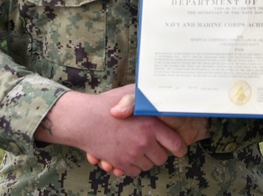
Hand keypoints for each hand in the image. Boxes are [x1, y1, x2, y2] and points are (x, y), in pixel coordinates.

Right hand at [86, 91, 208, 175]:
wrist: (82, 119)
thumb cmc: (107, 103)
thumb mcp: (131, 92)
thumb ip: (148, 97)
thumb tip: (164, 95)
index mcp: (151, 124)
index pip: (176, 144)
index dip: (180, 148)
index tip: (179, 148)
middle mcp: (144, 142)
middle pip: (162, 158)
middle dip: (159, 153)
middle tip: (155, 145)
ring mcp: (132, 154)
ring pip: (148, 165)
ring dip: (146, 159)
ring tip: (139, 147)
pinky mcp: (120, 163)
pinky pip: (135, 171)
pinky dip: (134, 165)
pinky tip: (129, 153)